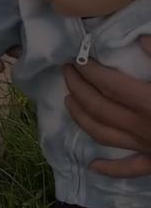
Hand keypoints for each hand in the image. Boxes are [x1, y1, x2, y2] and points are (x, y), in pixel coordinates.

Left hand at [63, 35, 150, 177]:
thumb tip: (141, 39)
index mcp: (150, 102)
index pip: (108, 83)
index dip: (89, 70)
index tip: (76, 57)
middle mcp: (142, 126)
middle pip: (98, 107)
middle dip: (78, 88)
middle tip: (66, 73)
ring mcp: (148, 148)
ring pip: (103, 134)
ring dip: (81, 118)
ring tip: (68, 103)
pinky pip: (130, 169)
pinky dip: (110, 168)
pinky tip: (93, 166)